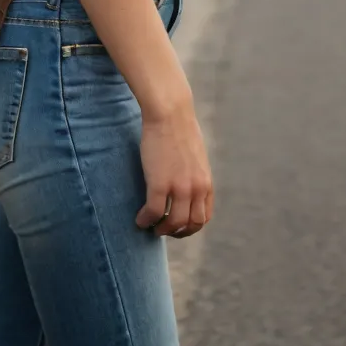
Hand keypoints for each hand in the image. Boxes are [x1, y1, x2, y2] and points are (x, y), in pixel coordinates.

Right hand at [135, 96, 213, 238]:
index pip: (204, 217)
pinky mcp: (159, 183)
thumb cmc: (180, 128)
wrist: (170, 113)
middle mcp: (196, 188)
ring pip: (173, 223)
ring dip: (161, 229)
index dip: (190, 226)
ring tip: (151, 226)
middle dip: (177, 232)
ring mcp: (179, 187)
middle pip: (191, 225)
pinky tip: (139, 219)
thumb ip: (195, 172)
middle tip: (163, 229)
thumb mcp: (196, 155)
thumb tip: (188, 180)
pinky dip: (145, 220)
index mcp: (205, 182)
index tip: (177, 225)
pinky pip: (153, 212)